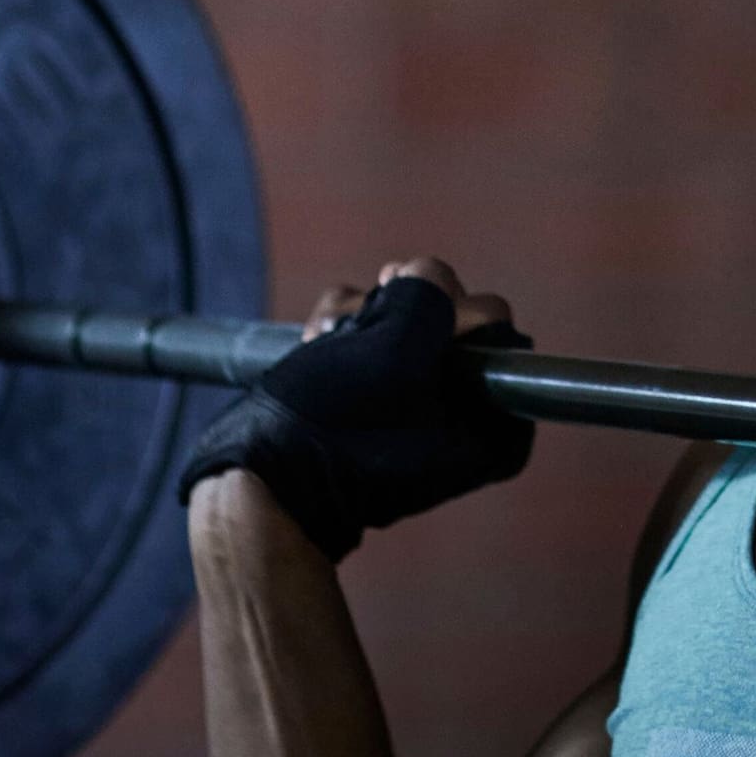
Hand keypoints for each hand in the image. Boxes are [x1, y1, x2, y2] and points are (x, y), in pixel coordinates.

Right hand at [178, 257, 532, 561]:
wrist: (259, 482)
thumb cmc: (331, 426)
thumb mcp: (396, 353)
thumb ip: (431, 297)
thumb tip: (432, 274)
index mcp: (495, 427)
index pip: (494, 323)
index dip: (445, 312)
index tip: (406, 334)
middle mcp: (467, 417)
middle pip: (449, 313)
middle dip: (396, 306)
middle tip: (359, 326)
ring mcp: (418, 404)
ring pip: (405, 315)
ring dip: (360, 311)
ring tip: (325, 335)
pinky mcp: (376, 394)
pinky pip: (373, 334)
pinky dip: (342, 325)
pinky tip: (315, 339)